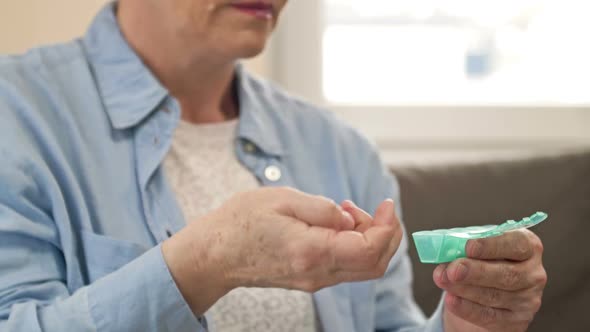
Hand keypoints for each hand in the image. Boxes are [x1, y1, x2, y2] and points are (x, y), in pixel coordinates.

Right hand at [162, 187, 402, 314]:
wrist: (215, 254)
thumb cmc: (242, 221)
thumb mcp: (283, 199)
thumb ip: (323, 208)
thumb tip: (349, 217)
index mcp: (312, 251)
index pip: (370, 250)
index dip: (387, 226)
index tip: (386, 203)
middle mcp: (317, 273)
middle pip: (374, 265)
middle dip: (386, 234)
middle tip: (372, 208)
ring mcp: (314, 280)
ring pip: (363, 268)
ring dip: (369, 239)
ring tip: (347, 211)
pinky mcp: (310, 279)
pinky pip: (346, 267)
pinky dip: (354, 246)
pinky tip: (337, 224)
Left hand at [433, 229, 546, 331]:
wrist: (483, 291)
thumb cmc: (481, 260)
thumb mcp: (476, 246)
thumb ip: (466, 245)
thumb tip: (446, 249)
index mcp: (527, 246)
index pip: (517, 244)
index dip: (493, 245)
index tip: (469, 247)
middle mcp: (533, 273)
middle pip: (507, 274)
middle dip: (476, 272)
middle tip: (453, 270)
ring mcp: (528, 299)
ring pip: (495, 296)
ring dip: (464, 289)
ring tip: (443, 280)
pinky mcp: (516, 321)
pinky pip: (489, 316)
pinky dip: (467, 308)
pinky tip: (451, 300)